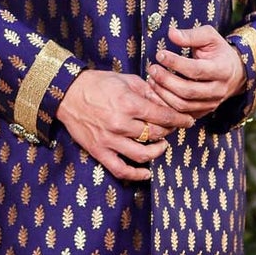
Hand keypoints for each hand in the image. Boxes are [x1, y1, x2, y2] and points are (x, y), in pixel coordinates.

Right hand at [56, 68, 192, 182]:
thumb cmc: (97, 84)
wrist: (67, 93)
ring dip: (157, 152)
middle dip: (168, 132)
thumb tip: (167, 102)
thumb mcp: (126, 80)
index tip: (188, 121)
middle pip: (155, 134)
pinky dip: (136, 174)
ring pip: (143, 154)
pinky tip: (147, 172)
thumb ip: (148, 92)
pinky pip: (121, 169)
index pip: (163, 116)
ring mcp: (110, 140)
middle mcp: (121, 124)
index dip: (179, 120)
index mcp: (129, 104)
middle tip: (172, 129)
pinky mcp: (100, 151)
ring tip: (161, 146)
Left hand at [147, 24, 245, 122]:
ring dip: (163, 94)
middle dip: (166, 80)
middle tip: (153, 69)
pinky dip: (166, 105)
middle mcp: (218, 90)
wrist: (234, 73)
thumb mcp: (210, 37)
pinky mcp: (203, 112)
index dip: (175, 63)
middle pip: (188, 91)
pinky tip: (156, 92)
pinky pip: (181, 114)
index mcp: (222, 70)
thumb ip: (191, 35)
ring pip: (183, 105)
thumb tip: (171, 33)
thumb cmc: (218, 52)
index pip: (196, 70)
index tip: (160, 54)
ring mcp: (211, 104)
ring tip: (152, 80)